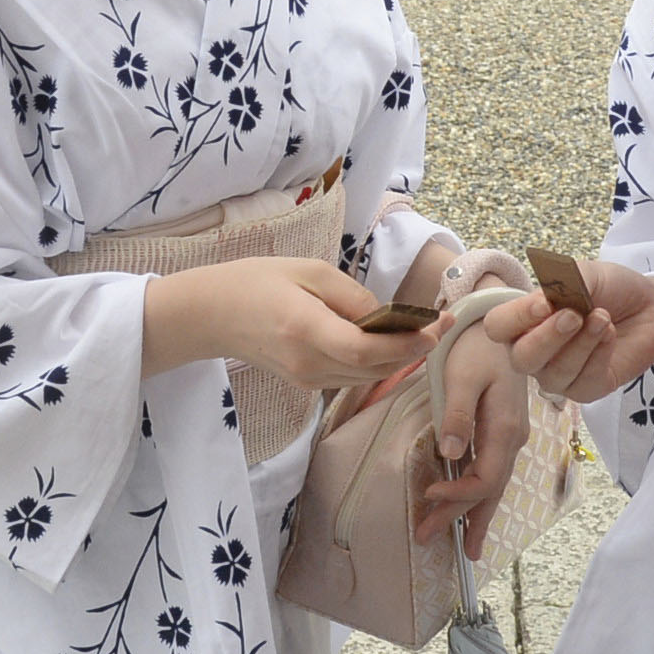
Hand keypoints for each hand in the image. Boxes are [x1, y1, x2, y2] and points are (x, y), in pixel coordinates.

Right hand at [149, 258, 414, 396]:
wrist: (211, 314)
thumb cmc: (257, 281)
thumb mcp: (307, 271)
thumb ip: (351, 295)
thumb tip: (388, 316)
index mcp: (305, 329)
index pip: (365, 349)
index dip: (406, 344)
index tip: (435, 327)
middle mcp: (307, 362)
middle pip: (373, 368)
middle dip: (413, 350)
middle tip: (442, 326)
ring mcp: (305, 379)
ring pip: (366, 377)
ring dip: (398, 359)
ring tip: (423, 333)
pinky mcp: (305, 383)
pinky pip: (351, 378)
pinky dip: (376, 364)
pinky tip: (390, 344)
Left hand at [412, 324, 537, 557]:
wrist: (503, 325)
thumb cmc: (478, 347)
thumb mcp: (462, 374)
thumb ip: (456, 413)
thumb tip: (450, 453)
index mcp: (504, 428)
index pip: (485, 478)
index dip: (458, 494)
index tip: (428, 494)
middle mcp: (512, 439)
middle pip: (489, 490)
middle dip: (461, 518)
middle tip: (427, 539)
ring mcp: (510, 438)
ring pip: (494, 486)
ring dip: (474, 515)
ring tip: (463, 548)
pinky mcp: (501, 433)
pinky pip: (493, 473)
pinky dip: (481, 497)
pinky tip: (472, 513)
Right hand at [477, 260, 653, 405]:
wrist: (651, 306)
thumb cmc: (611, 289)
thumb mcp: (584, 273)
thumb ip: (560, 282)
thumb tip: (543, 301)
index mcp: (525, 320)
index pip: (499, 327)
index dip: (516, 318)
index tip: (545, 303)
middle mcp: (535, 351)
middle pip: (521, 358)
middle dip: (547, 337)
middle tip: (575, 315)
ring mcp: (559, 375)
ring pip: (553, 374)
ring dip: (581, 343)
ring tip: (603, 318)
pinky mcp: (586, 390)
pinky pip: (582, 382)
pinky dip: (597, 356)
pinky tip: (609, 335)